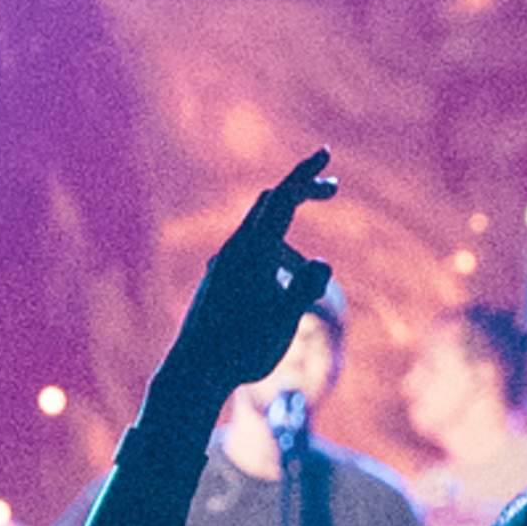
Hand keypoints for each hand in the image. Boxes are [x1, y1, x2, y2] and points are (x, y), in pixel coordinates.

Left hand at [164, 152, 338, 403]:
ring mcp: (224, 264)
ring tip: (298, 298)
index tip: (326, 153)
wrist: (193, 372)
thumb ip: (303, 291)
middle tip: (333, 190)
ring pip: (263, 233)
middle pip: (271, 204)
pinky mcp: (219, 281)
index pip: (283, 198)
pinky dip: (275, 260)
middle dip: (303, 191)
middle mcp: (235, 250)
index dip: (306, 173)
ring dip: (290, 244)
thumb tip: (322, 263)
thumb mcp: (280, 323)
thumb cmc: (239, 350)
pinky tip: (277, 298)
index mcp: (253, 251)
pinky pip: (253, 256)